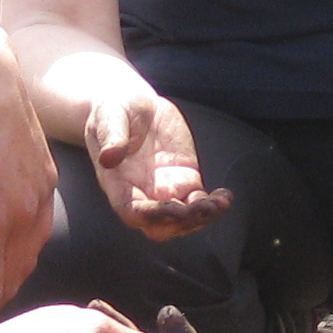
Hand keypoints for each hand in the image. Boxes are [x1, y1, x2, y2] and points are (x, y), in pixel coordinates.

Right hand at [80, 82, 229, 238]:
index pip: (132, 212)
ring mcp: (166, 190)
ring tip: (220, 203)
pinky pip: (200, 202)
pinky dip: (214, 205)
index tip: (173, 208)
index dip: (152, 216)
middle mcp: (142, 194)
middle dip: (181, 224)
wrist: (134, 104)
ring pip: (184, 220)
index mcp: (119, 184)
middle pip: (160, 227)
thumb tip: (108, 157)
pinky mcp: (185, 180)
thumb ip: (110, 137)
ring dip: (202, 218)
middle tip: (201, 208)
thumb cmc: (113, 111)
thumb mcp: (108, 117)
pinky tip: (225, 197)